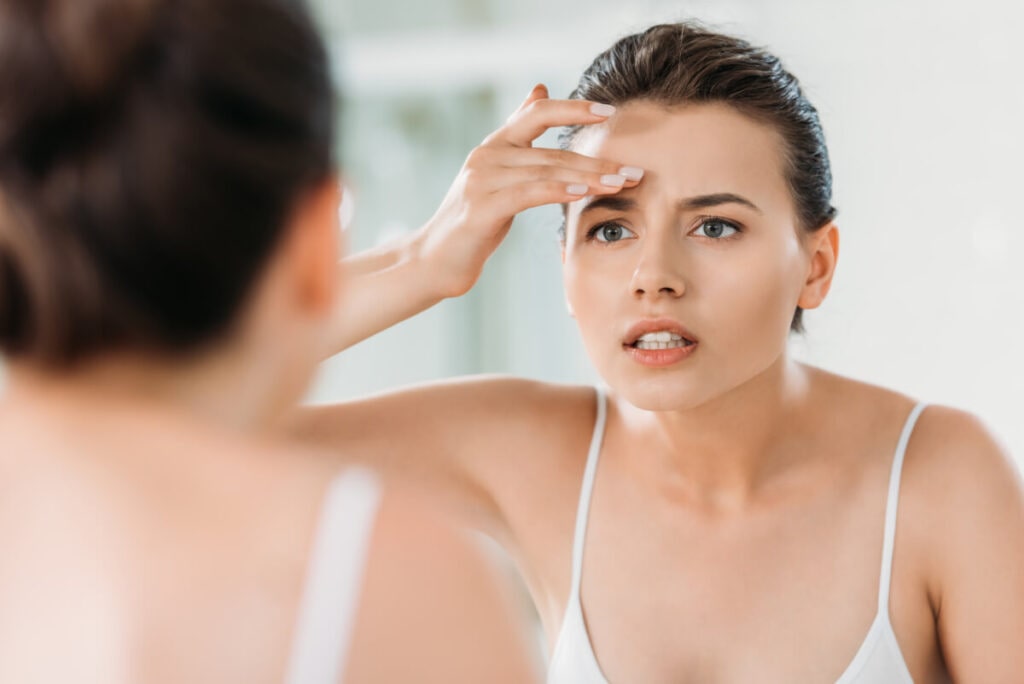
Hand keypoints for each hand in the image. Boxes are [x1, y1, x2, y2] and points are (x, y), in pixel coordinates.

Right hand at [414, 84, 641, 297]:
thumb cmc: (472, 222)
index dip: (574, 108)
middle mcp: (487, 156)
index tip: (609, 112)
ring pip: (546, 171)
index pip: (537, 113)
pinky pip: (528, 193)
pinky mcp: (481, 207)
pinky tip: (583, 193)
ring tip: (620, 185)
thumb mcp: (498, 172)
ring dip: (589, 178)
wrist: (433, 261)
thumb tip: (539, 88)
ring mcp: (481, 180)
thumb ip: (519, 134)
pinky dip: (558, 190)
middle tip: (634, 171)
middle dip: (597, 161)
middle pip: (551, 150)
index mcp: (494, 145)